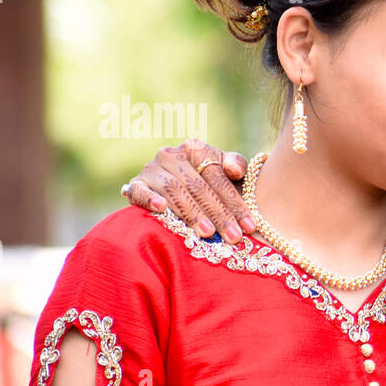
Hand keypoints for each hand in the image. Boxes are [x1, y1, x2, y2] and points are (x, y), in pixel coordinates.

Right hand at [121, 138, 250, 243]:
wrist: (173, 185)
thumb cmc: (208, 181)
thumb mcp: (224, 170)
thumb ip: (236, 164)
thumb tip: (235, 170)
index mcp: (195, 148)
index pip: (217, 176)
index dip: (235, 202)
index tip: (250, 226)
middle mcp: (171, 155)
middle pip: (198, 186)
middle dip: (219, 214)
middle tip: (234, 236)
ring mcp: (151, 169)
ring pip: (174, 190)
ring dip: (192, 213)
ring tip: (209, 233)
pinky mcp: (134, 184)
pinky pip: (139, 190)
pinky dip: (149, 199)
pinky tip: (161, 209)